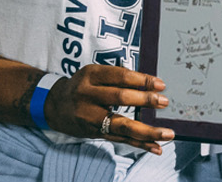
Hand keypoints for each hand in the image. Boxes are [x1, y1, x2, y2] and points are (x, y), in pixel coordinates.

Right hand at [44, 65, 173, 152]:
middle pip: (119, 98)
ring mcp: (89, 117)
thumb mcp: (93, 74)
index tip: (160, 84)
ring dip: (147, 131)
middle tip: (164, 102)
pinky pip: (120, 139)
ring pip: (121, 125)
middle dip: (144, 100)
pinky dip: (140, 144)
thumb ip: (116, 78)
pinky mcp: (94, 133)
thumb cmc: (81, 87)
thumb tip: (150, 85)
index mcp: (90, 75)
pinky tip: (156, 147)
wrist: (54, 106)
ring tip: (167, 133)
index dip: (141, 80)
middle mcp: (87, 95)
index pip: (119, 76)